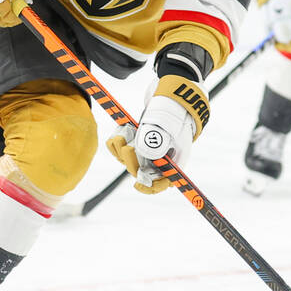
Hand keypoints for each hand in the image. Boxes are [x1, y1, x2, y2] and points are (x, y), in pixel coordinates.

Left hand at [105, 75, 209, 193]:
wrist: (171, 103)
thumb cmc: (175, 119)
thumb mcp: (170, 130)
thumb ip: (156, 143)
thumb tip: (139, 152)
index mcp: (170, 163)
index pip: (160, 184)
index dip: (150, 188)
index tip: (138, 184)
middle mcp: (154, 161)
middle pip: (137, 170)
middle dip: (130, 159)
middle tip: (128, 146)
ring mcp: (141, 152)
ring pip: (124, 159)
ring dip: (121, 147)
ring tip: (124, 133)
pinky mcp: (131, 142)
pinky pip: (116, 147)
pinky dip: (116, 139)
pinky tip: (122, 130)